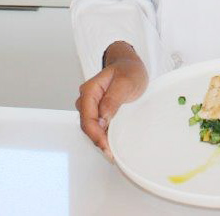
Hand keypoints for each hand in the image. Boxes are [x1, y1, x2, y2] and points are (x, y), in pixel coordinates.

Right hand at [75, 41, 147, 160]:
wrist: (132, 66)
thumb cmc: (129, 71)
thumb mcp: (126, 82)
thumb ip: (113, 99)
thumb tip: (102, 119)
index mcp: (90, 90)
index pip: (87, 117)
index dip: (95, 134)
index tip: (106, 146)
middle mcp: (87, 99)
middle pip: (87, 125)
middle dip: (98, 140)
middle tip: (111, 154)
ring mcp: (92, 105)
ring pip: (91, 127)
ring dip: (100, 140)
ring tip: (112, 152)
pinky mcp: (99, 111)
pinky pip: (97, 125)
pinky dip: (103, 135)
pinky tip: (112, 143)